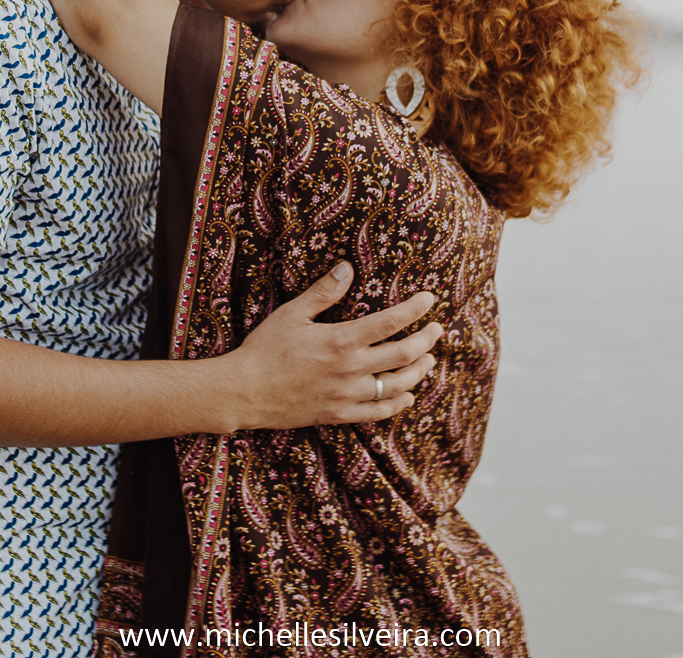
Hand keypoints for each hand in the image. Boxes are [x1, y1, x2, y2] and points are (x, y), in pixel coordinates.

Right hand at [224, 261, 441, 428]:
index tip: (429, 299)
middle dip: (426, 340)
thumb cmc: (265, 348)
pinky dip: (397, 404)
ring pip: (397, 386)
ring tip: (429, 360)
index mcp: (341, 340)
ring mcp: (347, 395)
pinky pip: (378, 413)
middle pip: (403, 355)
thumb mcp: (292, 313)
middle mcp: (350, 370)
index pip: (390, 322)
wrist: (244, 392)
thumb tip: (347, 267)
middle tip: (438, 330)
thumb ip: (323, 291)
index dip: (414, 309)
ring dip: (418, 372)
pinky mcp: (339, 415)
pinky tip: (407, 397)